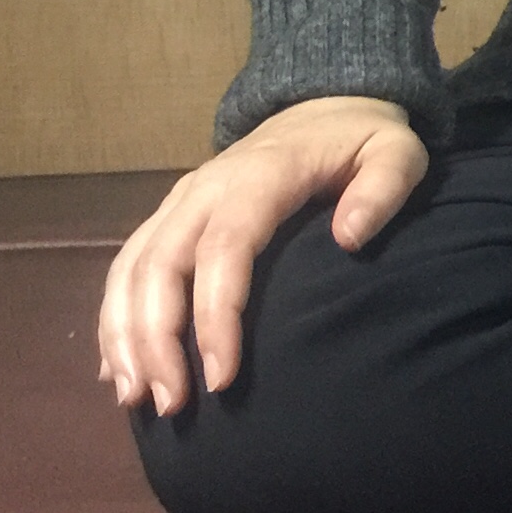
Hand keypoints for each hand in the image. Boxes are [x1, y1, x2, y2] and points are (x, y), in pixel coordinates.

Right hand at [95, 93, 426, 414]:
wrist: (326, 106)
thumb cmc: (363, 141)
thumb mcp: (397, 151)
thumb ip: (385, 188)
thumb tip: (351, 237)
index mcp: (261, 175)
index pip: (225, 247)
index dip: (216, 314)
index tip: (222, 377)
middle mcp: (206, 187)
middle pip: (161, 264)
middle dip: (157, 339)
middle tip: (172, 406)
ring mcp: (182, 201)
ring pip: (132, 268)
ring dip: (125, 336)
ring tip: (138, 401)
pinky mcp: (170, 215)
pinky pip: (127, 266)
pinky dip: (114, 318)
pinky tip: (118, 371)